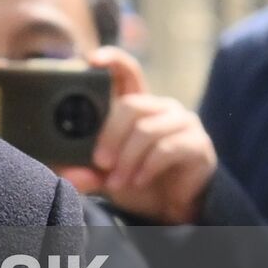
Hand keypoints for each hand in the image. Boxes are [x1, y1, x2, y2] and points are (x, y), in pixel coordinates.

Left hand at [57, 47, 217, 224]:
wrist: (171, 208)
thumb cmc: (136, 181)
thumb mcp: (105, 175)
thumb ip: (87, 172)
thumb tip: (69, 176)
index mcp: (137, 105)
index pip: (127, 71)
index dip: (112, 59)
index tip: (92, 59)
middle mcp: (161, 106)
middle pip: (130, 106)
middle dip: (110, 136)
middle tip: (100, 163)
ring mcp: (183, 122)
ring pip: (146, 130)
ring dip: (127, 159)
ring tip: (118, 182)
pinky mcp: (198, 143)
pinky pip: (166, 148)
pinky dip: (147, 167)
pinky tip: (138, 180)